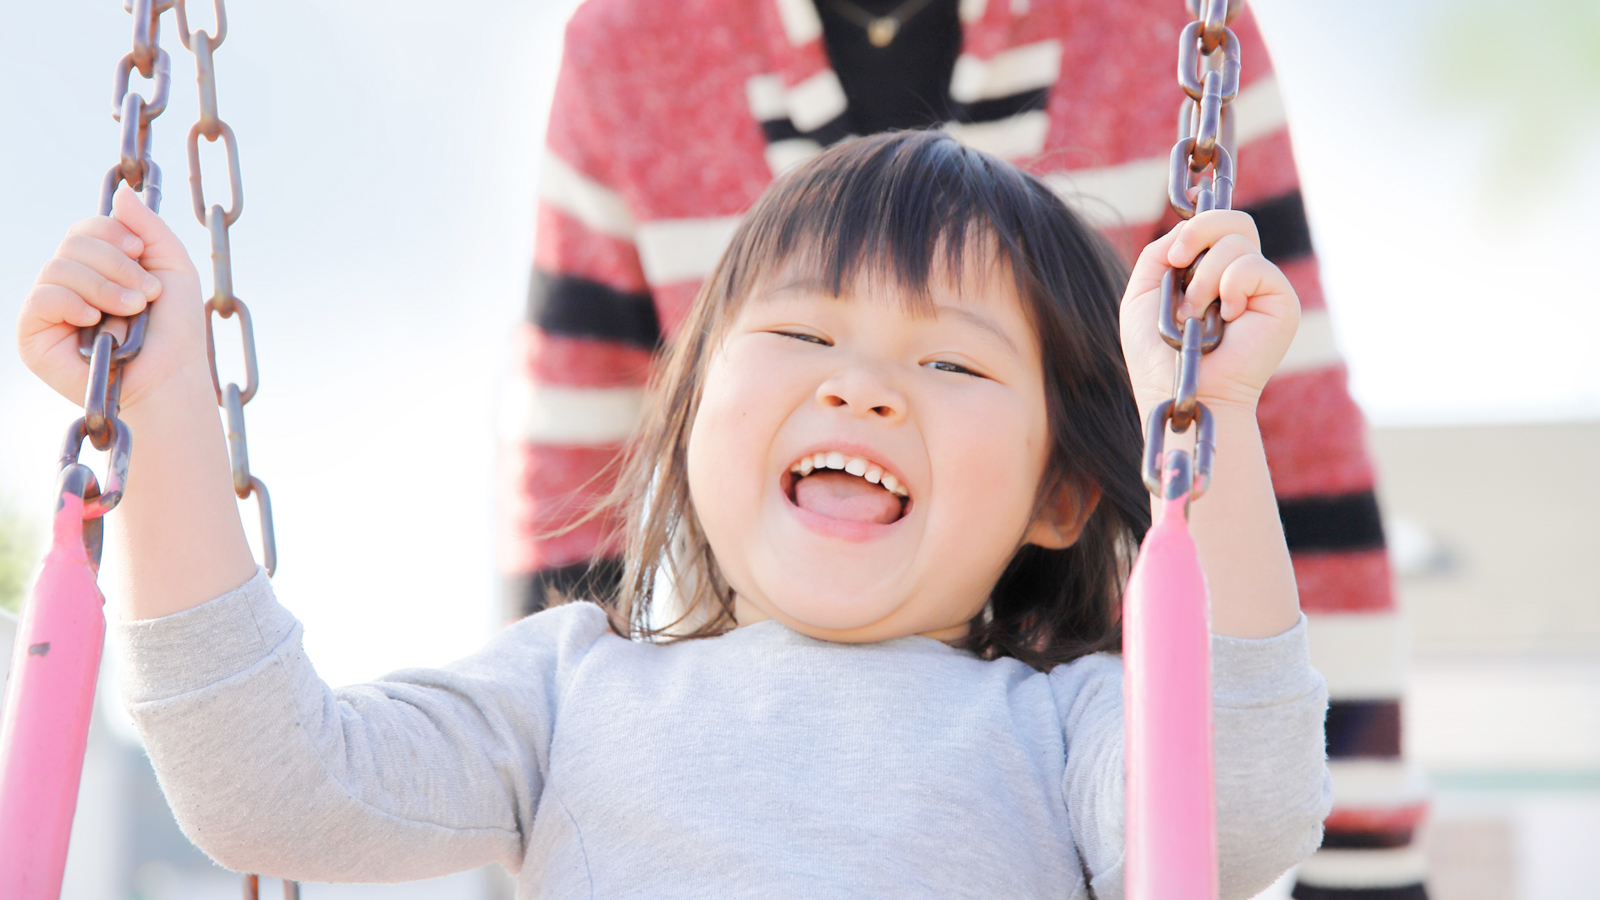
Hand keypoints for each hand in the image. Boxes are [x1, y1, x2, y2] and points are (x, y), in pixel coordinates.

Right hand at [18, 185, 206, 415]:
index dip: (115, 235)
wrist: (170, 378)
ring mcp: (50, 308)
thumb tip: (121, 193)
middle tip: (144, 297)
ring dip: (104, 288)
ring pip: (58, 267)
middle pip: (73, 243)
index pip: (88, 228)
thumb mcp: (174, 268)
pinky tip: (94, 321)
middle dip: (117, 266)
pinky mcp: (33, 335)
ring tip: (130, 313)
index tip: (142, 256)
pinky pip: (41, 298)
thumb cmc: (175, 331)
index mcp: (99, 267)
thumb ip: (150, 229)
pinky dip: (72, 304)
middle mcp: (70, 283)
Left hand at [1120, 210, 1298, 413]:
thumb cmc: (1157, 353)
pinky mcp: (1280, 301)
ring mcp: (1260, 288)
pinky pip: (1254, 267)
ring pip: (1238, 241)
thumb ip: (1160, 252)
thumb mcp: (1144, 293)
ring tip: (1195, 316)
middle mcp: (1238, 276)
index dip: (1197, 223)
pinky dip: (1230, 288)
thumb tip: (1185, 227)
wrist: (1180, 390)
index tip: (1175, 254)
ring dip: (1204, 278)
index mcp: (1208, 272)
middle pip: (1232, 220)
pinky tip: (1226, 320)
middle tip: (1180, 266)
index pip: (1215, 224)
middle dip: (1198, 233)